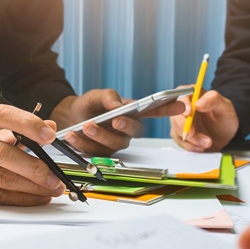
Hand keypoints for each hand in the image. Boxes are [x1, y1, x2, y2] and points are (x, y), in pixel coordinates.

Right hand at [0, 105, 65, 206]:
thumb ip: (18, 128)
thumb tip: (50, 126)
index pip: (1, 115)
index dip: (28, 124)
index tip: (50, 135)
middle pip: (2, 153)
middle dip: (35, 166)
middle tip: (55, 175)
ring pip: (1, 178)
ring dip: (32, 186)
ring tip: (51, 188)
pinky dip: (21, 198)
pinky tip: (36, 197)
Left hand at [50, 89, 183, 154]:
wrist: (69, 117)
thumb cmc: (89, 105)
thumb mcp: (96, 95)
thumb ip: (108, 96)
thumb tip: (117, 104)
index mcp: (132, 113)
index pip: (154, 111)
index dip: (168, 109)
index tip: (181, 105)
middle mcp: (128, 130)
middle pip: (136, 132)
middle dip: (126, 126)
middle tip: (115, 119)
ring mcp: (115, 143)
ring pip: (114, 143)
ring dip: (99, 135)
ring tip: (86, 125)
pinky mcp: (101, 153)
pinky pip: (95, 150)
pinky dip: (82, 142)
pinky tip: (72, 134)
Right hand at [169, 89, 237, 151]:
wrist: (225, 135)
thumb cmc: (225, 118)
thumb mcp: (225, 107)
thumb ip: (214, 100)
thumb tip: (198, 103)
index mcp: (194, 94)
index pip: (182, 94)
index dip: (182, 104)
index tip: (188, 113)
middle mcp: (184, 106)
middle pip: (175, 113)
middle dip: (183, 125)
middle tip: (193, 134)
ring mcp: (181, 120)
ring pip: (177, 129)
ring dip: (191, 138)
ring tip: (207, 142)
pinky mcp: (180, 133)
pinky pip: (179, 140)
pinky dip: (190, 145)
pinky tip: (201, 146)